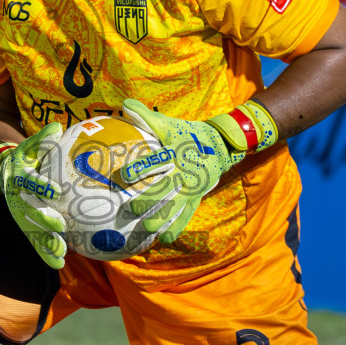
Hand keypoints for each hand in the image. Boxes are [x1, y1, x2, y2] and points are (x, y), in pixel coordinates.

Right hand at [0, 123, 66, 268]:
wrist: (3, 168)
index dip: (41, 186)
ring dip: (44, 243)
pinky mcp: (23, 223)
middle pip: (27, 210)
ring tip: (60, 253)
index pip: (28, 180)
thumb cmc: (25, 155)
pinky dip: (44, 252)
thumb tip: (57, 126)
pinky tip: (59, 264)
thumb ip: (43, 138)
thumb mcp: (30, 144)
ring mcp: (18, 212)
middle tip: (60, 227)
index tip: (56, 192)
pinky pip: (33, 240)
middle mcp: (15, 195)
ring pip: (30, 230)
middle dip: (43, 220)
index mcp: (17, 174)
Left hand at [118, 99, 242, 245]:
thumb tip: (124, 105)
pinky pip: (187, 216)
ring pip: (176, 207)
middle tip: (131, 209)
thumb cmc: (188, 134)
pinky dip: (176, 227)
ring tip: (147, 229)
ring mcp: (192, 188)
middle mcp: (184, 173)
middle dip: (149, 200)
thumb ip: (145, 116)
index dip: (140, 168)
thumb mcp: (169, 124)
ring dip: (162, 219)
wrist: (222, 145)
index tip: (123, 176)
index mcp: (176, 154)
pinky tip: (165, 239)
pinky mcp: (197, 198)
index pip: (156, 161)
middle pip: (166, 189)